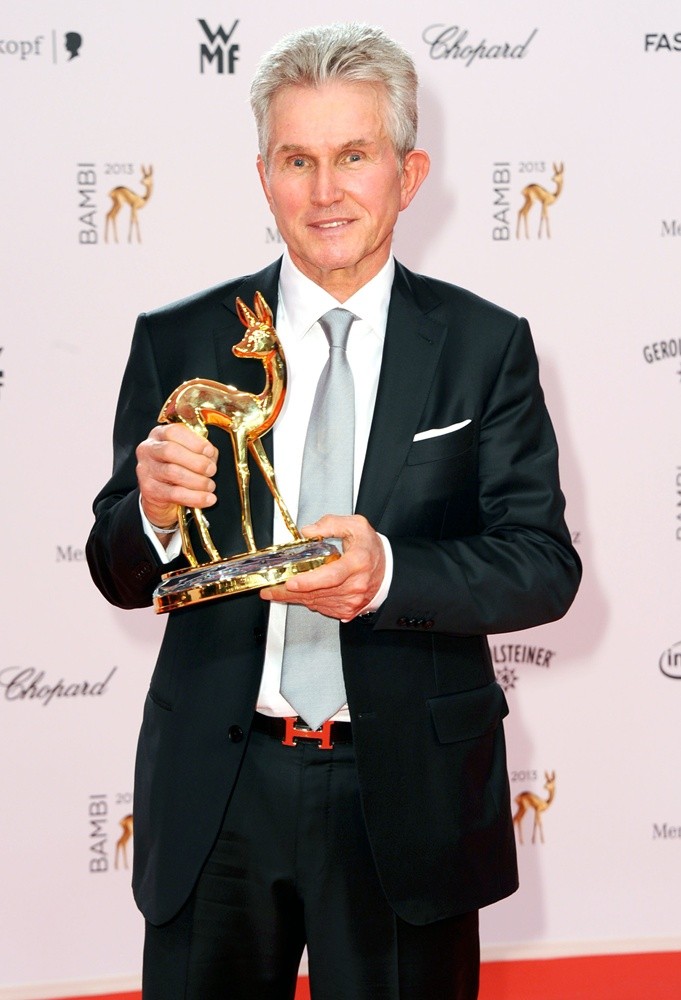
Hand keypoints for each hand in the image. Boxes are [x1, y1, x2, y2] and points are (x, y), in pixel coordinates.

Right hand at [136, 423, 217, 528]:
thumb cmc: (178, 468)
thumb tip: (210, 455)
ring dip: (198, 481)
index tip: (209, 451)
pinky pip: (175, 494)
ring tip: (210, 485)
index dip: (194, 441)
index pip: (173, 431)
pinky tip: (208, 499)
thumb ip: (200, 450)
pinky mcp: (149, 490)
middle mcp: (148, 450)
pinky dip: (195, 497)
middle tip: (212, 470)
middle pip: (170, 450)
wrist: (160, 495)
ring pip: (173, 473)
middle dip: (197, 461)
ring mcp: (146, 470)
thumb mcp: (188, 453)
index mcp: (159, 435)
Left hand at [261, 514, 384, 619]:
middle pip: (317, 592)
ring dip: (295, 598)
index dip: (309, 581)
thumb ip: (330, 524)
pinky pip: (322, 608)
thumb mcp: (355, 526)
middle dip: (289, 592)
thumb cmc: (370, 548)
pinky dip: (308, 601)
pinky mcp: (348, 610)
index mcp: (357, 562)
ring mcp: (352, 600)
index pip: (331, 575)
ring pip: (316, 602)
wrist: (389, 571)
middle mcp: (355, 585)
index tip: (291, 582)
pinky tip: (298, 595)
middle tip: (270, 590)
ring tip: (277, 592)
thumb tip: (309, 531)